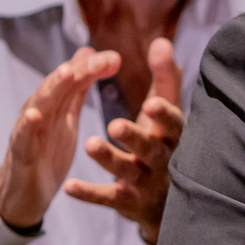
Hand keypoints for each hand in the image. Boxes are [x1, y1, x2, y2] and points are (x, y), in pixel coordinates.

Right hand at [0, 47, 120, 231]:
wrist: (23, 192)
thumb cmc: (46, 150)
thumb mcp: (66, 117)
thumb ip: (77, 87)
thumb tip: (88, 52)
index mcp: (55, 103)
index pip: (74, 78)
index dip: (92, 66)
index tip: (116, 58)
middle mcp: (40, 110)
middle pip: (58, 85)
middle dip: (77, 69)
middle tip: (96, 58)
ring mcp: (28, 130)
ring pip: (39, 103)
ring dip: (52, 88)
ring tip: (67, 73)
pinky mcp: (21, 154)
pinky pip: (23, 138)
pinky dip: (28, 126)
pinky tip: (35, 116)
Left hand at [65, 38, 183, 243]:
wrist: (169, 201)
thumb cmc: (166, 143)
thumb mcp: (168, 113)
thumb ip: (166, 78)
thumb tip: (161, 41)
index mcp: (173, 136)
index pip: (174, 124)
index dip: (164, 115)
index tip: (151, 103)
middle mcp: (163, 161)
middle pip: (151, 149)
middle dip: (135, 137)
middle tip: (114, 124)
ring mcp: (146, 184)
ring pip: (128, 172)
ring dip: (109, 159)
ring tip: (88, 144)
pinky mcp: (128, 202)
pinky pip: (109, 198)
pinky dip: (90, 193)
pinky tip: (70, 186)